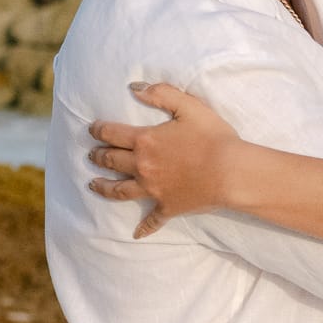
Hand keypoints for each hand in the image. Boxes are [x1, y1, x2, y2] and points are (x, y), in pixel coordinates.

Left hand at [88, 83, 242, 236]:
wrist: (231, 172)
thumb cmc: (213, 137)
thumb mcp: (188, 106)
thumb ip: (160, 93)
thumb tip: (135, 88)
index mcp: (145, 141)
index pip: (112, 134)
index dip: (99, 130)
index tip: (92, 129)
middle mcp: (142, 167)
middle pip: (111, 161)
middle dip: (98, 156)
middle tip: (91, 155)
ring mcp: (153, 190)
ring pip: (120, 191)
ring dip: (104, 187)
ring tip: (93, 185)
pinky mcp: (167, 207)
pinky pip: (152, 220)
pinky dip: (143, 228)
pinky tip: (136, 234)